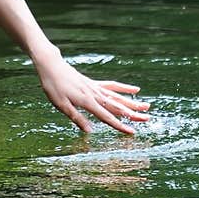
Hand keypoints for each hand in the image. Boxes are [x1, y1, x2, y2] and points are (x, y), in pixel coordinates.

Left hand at [34, 54, 149, 134]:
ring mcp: (95, 87)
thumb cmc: (53, 86)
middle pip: (117, 106)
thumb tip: (91, 131)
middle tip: (148, 119)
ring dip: (132, 102)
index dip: (120, 126)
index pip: (107, 117)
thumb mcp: (61, 105)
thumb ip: (77, 118)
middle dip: (133, 114)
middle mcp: (94, 94)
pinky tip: (135, 89)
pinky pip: (112, 86)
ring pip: (118, 96)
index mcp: (87, 102)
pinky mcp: (93, 83)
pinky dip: (124, 88)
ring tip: (147, 106)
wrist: (51, 65)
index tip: (132, 132)